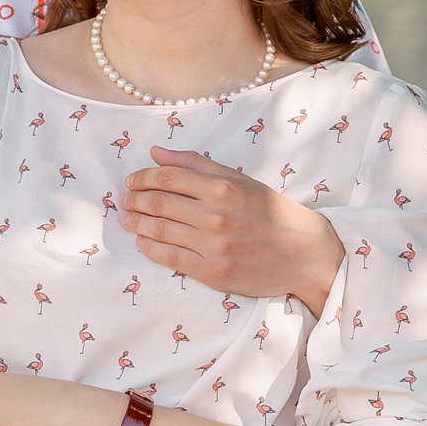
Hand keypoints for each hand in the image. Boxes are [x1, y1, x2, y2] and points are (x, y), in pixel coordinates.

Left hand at [123, 147, 346, 313]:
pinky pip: (171, 259)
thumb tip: (156, 152)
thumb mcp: (239, 179)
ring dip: (136, 223)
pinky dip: (150, 248)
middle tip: (124, 198)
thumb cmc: (270, 212)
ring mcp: (213, 247)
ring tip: (126, 217)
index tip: (131, 180)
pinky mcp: (213, 273)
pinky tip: (141, 241)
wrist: (302, 253)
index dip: (142, 177)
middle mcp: (215, 216)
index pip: (167, 178)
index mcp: (222, 188)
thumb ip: (196, 164)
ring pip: (160, 231)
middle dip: (134, 199)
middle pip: (159, 204)